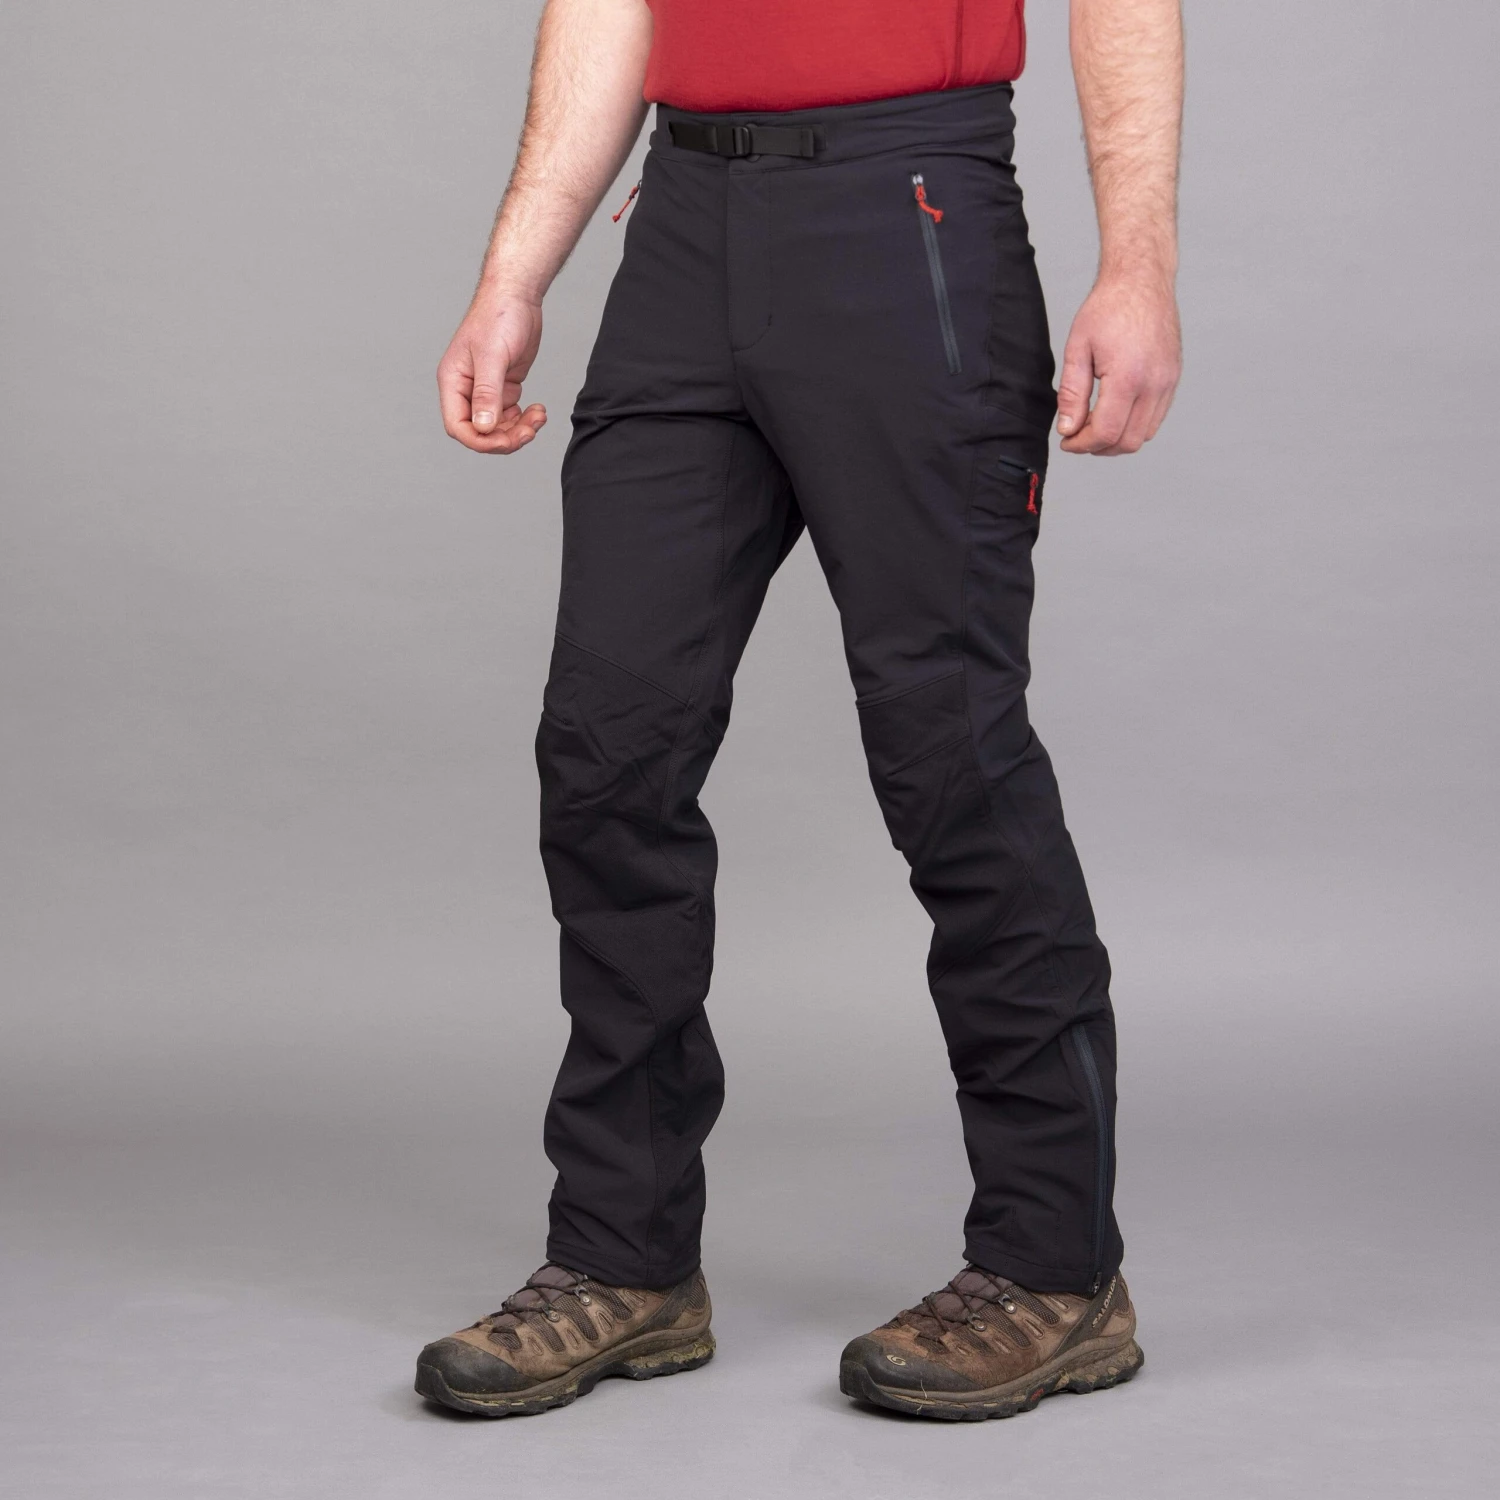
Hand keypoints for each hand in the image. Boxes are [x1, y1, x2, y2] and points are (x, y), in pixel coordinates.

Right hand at [437, 289, 547, 453]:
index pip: (458, 426)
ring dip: (519, 430)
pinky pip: (510, 416)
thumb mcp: (493, 356)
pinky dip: (524, 420)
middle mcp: (466, 389)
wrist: (517, 295)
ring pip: (497, 427)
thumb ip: (487, 393)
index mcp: (453, 381)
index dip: (481, 441)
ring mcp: (485, 389)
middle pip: (480, 432)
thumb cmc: (499, 316)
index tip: (506, 441)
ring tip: (539, 417)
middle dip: (505, 438)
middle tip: (530, 431)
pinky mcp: (504, 386)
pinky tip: (539, 410)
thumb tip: (484, 427)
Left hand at [1056, 275, 1180, 455]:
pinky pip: (1156, 418)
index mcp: (1128, 377)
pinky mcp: (1173, 378)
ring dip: (1117, 439)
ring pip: (1144, 435)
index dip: (1082, 445)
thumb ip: (1072, 394)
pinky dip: (1134, 425)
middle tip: (1078, 434)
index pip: (1106, 433)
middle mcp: (1154, 384)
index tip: (1067, 441)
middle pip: (1127, 442)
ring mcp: (1168, 382)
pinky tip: (1114, 412)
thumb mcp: (1078, 348)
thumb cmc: (1108, 308)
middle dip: (1098, 446)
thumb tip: (1068, 429)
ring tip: (1094, 423)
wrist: (1142, 280)